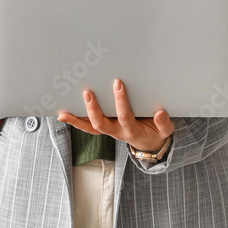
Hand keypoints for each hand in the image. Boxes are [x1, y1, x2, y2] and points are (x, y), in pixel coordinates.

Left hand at [57, 78, 174, 152]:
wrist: (149, 144)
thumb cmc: (155, 132)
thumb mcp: (165, 131)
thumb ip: (164, 123)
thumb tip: (159, 113)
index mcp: (131, 130)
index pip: (124, 116)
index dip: (120, 101)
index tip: (118, 84)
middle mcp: (116, 131)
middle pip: (100, 124)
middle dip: (93, 109)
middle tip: (88, 92)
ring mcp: (108, 130)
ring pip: (89, 127)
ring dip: (76, 120)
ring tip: (63, 112)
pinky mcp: (102, 129)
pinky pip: (87, 127)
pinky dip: (74, 121)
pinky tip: (63, 114)